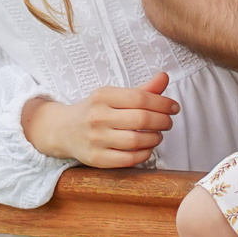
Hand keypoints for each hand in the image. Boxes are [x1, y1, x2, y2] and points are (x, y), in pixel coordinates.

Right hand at [23, 72, 178, 167]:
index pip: (141, 98)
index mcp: (102, 96)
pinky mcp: (96, 159)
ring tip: (157, 135)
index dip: (163, 103)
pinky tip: (147, 148)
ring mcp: (96, 139)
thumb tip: (165, 78)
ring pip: (137, 141)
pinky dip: (145, 154)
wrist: (63, 130)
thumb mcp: (113, 96)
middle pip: (142, 120)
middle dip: (163, 121)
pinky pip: (129, 159)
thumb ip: (141, 90)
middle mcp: (97, 117)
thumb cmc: (95, 111)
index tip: (174, 107)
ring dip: (156, 139)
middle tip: (168, 122)